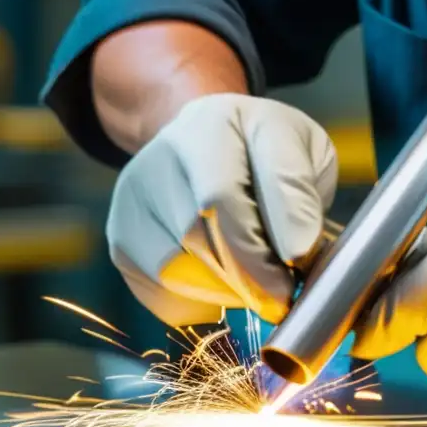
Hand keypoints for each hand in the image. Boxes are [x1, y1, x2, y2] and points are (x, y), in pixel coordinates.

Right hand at [106, 93, 337, 326]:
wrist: (205, 142)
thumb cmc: (265, 153)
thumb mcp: (304, 150)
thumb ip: (301, 194)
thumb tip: (297, 253)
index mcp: (213, 124)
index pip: (225, 191)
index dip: (263, 237)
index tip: (299, 264)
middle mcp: (161, 154)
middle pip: (196, 234)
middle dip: (250, 273)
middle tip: (282, 290)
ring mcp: (135, 196)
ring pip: (176, 270)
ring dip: (226, 291)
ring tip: (255, 279)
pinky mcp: (122, 237)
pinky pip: (162, 293)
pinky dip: (200, 302)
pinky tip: (223, 282)